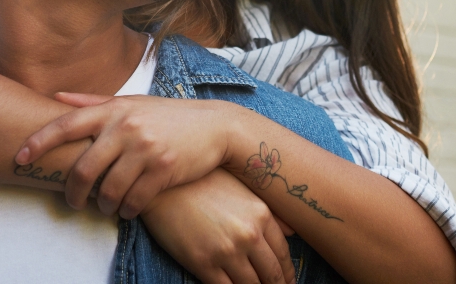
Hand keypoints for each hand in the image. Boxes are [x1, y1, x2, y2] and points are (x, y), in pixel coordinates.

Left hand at [16, 93, 246, 217]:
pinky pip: (133, 201)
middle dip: (72, 192)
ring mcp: (145, 149)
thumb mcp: (132, 102)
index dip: (39, 142)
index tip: (19, 157)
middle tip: (73, 201)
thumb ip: (92, 102)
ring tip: (105, 206)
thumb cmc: (167, 116)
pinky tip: (127, 208)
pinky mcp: (163, 170)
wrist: (215, 126)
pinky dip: (126, 210)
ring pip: (107, 191)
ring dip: (102, 205)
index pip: (66, 125)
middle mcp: (126, 127)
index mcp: (114, 110)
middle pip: (83, 169)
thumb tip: (55, 98)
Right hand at [141, 170, 295, 283]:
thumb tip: (292, 232)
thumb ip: (270, 213)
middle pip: (271, 274)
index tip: (287, 281)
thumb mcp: (241, 190)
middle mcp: (248, 235)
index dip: (286, 273)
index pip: (282, 254)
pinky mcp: (203, 263)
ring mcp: (226, 251)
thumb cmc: (202, 182)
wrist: (163, 184)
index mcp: (261, 214)